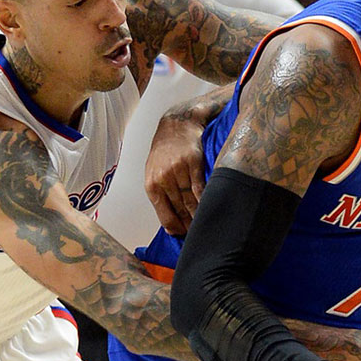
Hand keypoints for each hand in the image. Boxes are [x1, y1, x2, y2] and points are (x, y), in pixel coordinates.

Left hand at [144, 114, 205, 234]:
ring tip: (204, 224)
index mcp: (152, 184)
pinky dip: (205, 200)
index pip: (165, 215)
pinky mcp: (193, 163)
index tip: (184, 235)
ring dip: (198, 215)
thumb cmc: (165, 150)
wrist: (177, 124)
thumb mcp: (154, 172)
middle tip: (197, 234)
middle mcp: (164, 178)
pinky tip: (209, 208)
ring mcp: (178, 170)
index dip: (176, 228)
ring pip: (190, 201)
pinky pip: (200, 187)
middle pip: (179, 210)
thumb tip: (169, 222)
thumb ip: (160, 195)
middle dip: (189, 225)